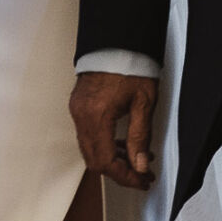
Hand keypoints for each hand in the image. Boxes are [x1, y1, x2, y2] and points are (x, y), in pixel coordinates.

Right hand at [70, 71, 157, 190]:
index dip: (125, 177)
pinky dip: (104, 145)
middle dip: (119, 172)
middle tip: (142, 175)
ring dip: (112, 159)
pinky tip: (123, 144)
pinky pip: (87, 135)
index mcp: (97, 116)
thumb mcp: (144, 103)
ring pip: (90, 150)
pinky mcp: (78, 106)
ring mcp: (77, 111)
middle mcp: (82, 116)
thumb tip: (140, 165)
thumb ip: (140, 137)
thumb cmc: (131, 64)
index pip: (106, 162)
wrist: (116, 39)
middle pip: (94, 160)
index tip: (143, 181)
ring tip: (138, 159)